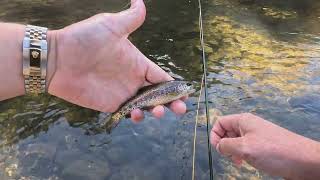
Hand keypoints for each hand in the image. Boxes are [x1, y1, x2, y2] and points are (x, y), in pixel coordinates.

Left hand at [46, 0, 186, 120]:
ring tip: (157, 112)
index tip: (185, 93)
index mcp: (138, 63)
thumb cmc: (84, 39)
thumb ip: (130, 18)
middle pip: (158, 95)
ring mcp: (122, 93)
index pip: (161, 77)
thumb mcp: (110, 25)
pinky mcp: (110, 104)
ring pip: (146, 107)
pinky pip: (128, 113)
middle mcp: (133, 79)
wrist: (57, 58)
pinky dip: (136, 117)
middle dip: (171, 103)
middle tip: (180, 109)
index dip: (174, 86)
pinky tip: (136, 114)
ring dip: (156, 111)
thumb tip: (141, 1)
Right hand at [210, 113, 319, 178]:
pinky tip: (247, 163)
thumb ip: (226, 145)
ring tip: (239, 162)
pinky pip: (246, 148)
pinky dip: (242, 155)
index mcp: (243, 120)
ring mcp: (256, 135)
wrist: (302, 161)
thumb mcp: (244, 148)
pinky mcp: (262, 146)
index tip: (218, 149)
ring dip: (233, 152)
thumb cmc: (273, 151)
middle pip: (227, 132)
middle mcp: (248, 125)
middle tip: (231, 157)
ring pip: (236, 141)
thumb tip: (219, 146)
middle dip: (224, 145)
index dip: (215, 135)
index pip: (220, 122)